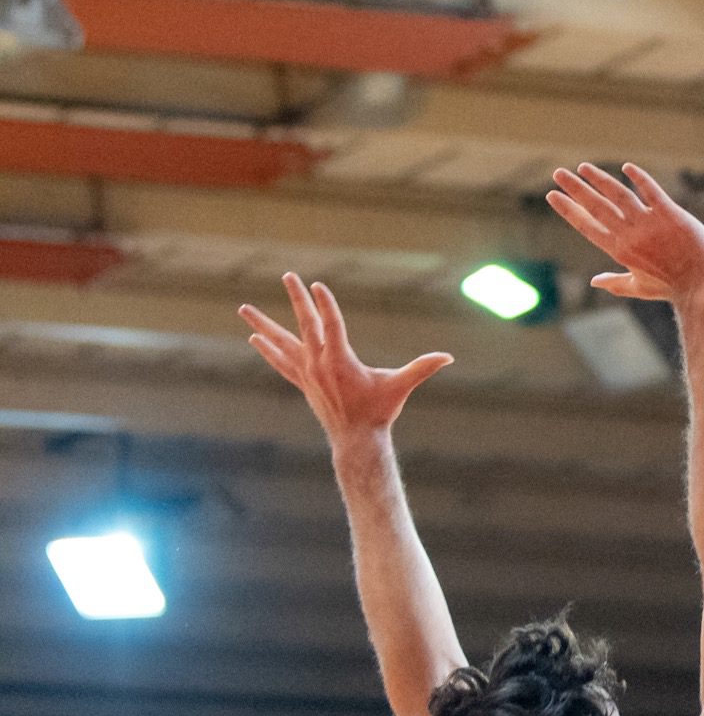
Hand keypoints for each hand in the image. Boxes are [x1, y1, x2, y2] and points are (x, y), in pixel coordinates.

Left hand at [239, 274, 450, 442]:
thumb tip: (448, 357)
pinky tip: (254, 339)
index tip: (316, 285)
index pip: (331, 324)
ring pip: (281, 342)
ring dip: (262, 324)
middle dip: (297, 299)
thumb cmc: (379, 411)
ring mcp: (307, 373)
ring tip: (243, 308)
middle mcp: (318, 364)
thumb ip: (422, 368)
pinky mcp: (303, 382)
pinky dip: (268, 349)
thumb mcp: (400, 386)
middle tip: (287, 276)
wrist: (356, 439)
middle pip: (304, 324)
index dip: (325, 304)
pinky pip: (281, 361)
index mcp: (340, 361)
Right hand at [547, 162, 703, 302]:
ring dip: (599, 179)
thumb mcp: (639, 287)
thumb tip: (594, 282)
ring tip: (583, 167)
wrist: (703, 287)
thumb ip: (615, 282)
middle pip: (596, 206)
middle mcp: (630, 235)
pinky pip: (652, 191)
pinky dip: (639, 178)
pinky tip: (626, 167)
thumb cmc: (672, 288)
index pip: (587, 226)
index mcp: (620, 251)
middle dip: (575, 188)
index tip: (552, 195)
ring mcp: (650, 223)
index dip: (568, 209)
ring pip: (619, 195)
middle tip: (557, 173)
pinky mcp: (671, 215)